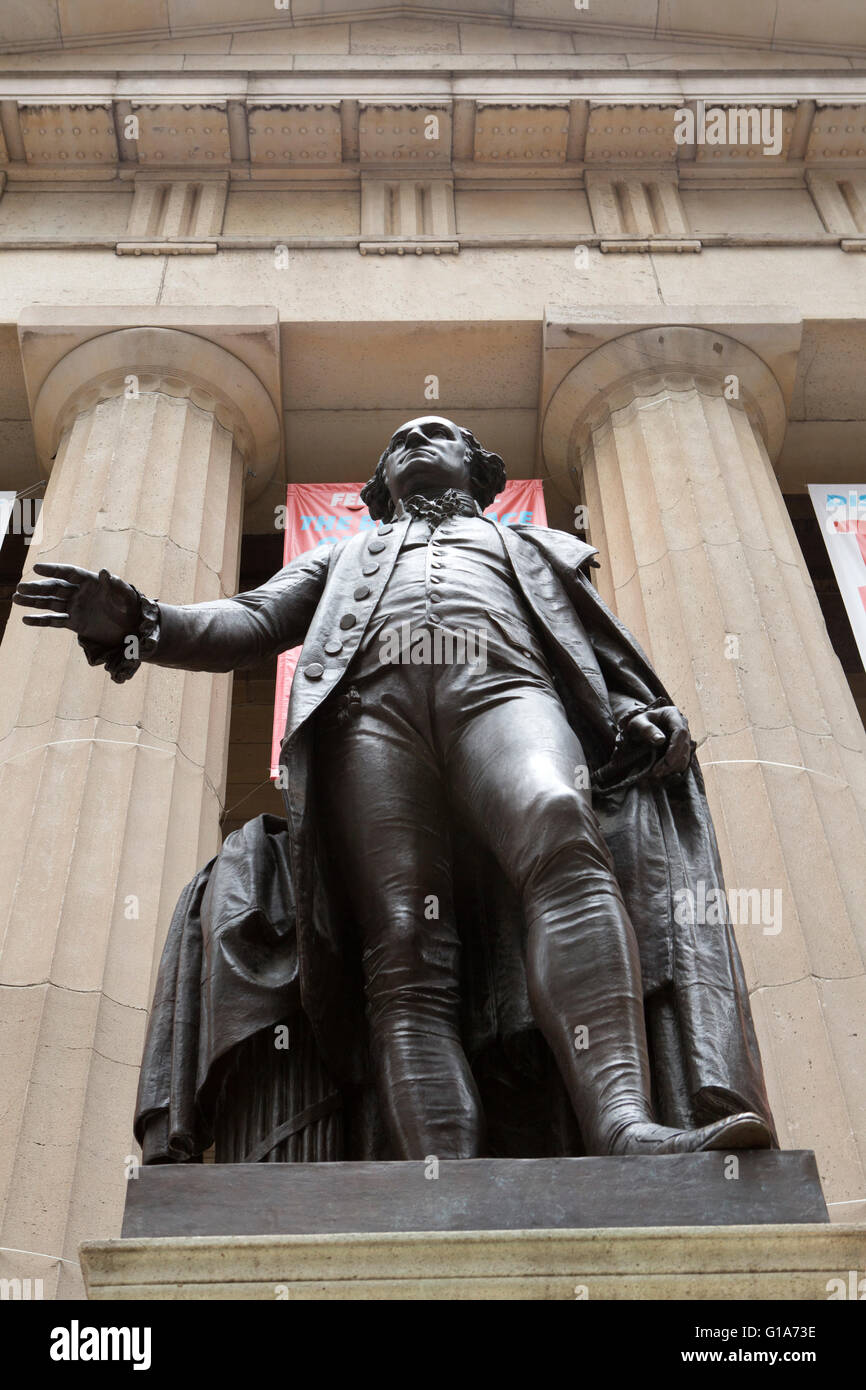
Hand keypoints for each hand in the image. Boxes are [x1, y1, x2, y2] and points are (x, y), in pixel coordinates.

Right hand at [13, 563, 142, 648]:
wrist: (132, 627)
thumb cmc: (130, 607)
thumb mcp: (125, 595)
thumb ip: (115, 584)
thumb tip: (104, 572)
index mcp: (90, 581)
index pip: (68, 573)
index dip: (53, 569)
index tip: (37, 567)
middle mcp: (79, 592)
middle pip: (55, 587)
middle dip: (37, 587)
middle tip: (21, 587)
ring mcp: (75, 607)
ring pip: (50, 603)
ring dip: (33, 601)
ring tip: (16, 598)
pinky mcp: (74, 623)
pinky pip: (54, 621)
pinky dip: (41, 620)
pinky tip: (26, 619)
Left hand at [625, 705, 691, 778]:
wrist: (639, 728)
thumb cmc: (638, 723)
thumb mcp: (637, 723)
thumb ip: (647, 729)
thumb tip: (661, 740)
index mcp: (672, 715)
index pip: (681, 732)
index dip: (675, 748)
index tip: (667, 761)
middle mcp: (682, 725)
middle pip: (684, 746)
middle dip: (672, 762)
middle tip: (656, 772)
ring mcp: (684, 738)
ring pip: (685, 756)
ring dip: (673, 768)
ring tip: (656, 773)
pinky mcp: (682, 749)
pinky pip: (682, 762)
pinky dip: (673, 769)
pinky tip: (661, 772)